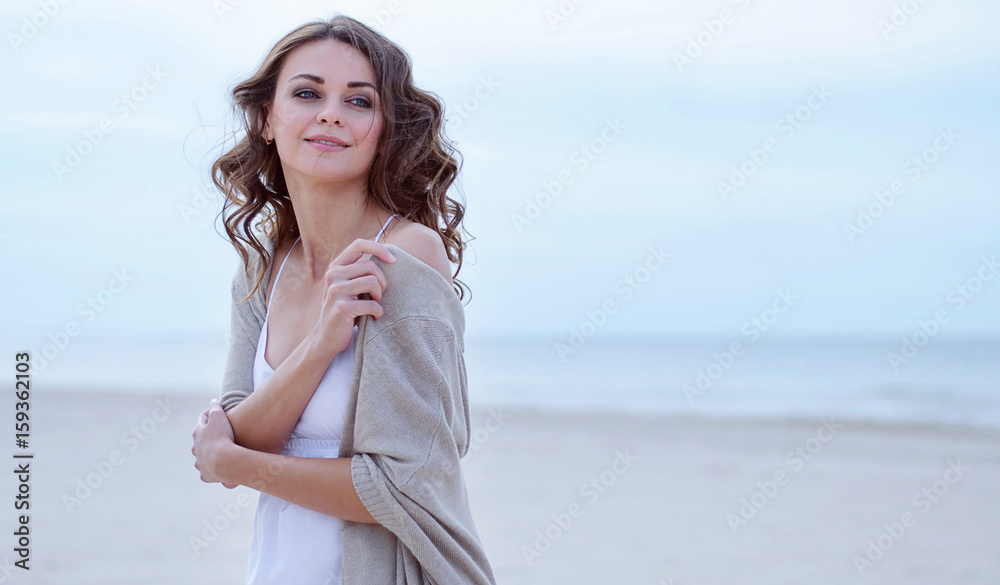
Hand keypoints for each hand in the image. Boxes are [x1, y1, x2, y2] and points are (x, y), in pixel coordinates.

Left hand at [192, 399, 238, 487]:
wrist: (224, 461)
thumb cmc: (221, 437)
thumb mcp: (219, 417)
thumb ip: (216, 407)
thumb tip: (214, 401)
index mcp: (198, 433)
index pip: (201, 420)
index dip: (209, 413)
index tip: (217, 409)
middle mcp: (196, 449)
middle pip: (199, 440)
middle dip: (207, 436)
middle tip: (218, 433)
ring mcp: (200, 463)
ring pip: (202, 457)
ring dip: (208, 454)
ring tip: (219, 454)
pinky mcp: (206, 475)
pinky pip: (208, 472)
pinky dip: (212, 470)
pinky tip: (219, 470)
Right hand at [310, 238, 395, 354]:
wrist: (326, 337)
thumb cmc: (345, 309)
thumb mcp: (348, 286)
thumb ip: (360, 272)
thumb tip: (389, 256)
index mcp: (336, 266)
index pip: (359, 244)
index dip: (379, 248)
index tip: (393, 260)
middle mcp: (333, 275)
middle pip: (371, 266)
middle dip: (382, 282)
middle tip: (378, 296)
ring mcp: (335, 291)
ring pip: (372, 282)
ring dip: (380, 296)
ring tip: (375, 305)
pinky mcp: (342, 308)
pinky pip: (372, 304)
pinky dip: (378, 312)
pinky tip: (374, 317)